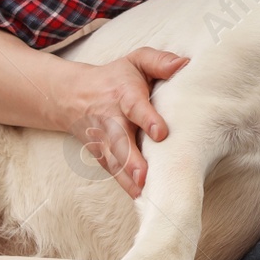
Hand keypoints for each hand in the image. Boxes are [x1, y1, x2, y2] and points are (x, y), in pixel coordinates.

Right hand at [62, 48, 188, 198]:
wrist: (73, 95)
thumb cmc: (116, 77)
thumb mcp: (136, 61)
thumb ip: (159, 61)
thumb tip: (185, 64)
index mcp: (123, 93)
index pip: (134, 106)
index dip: (147, 119)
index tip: (160, 133)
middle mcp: (110, 118)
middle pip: (119, 140)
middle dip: (131, 159)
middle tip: (144, 176)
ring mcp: (104, 139)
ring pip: (114, 160)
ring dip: (127, 177)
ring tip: (144, 192)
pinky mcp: (102, 154)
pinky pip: (112, 171)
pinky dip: (124, 185)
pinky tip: (141, 198)